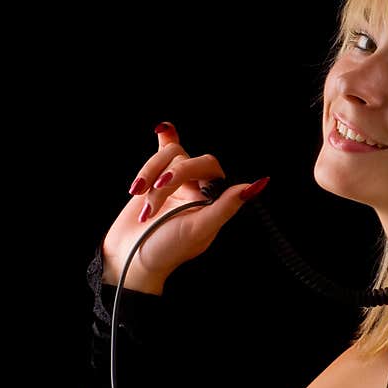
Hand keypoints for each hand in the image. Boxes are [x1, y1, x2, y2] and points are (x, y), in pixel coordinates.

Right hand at [101, 122, 267, 294]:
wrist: (129, 258)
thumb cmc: (167, 250)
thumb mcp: (199, 230)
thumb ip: (226, 206)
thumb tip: (257, 184)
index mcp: (213, 200)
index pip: (210, 168)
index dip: (190, 170)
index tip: (168, 182)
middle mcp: (198, 188)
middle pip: (187, 160)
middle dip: (168, 178)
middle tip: (151, 205)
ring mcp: (176, 182)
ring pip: (169, 155)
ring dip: (149, 175)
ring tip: (140, 203)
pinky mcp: (154, 178)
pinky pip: (163, 151)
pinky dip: (164, 138)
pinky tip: (162, 129)